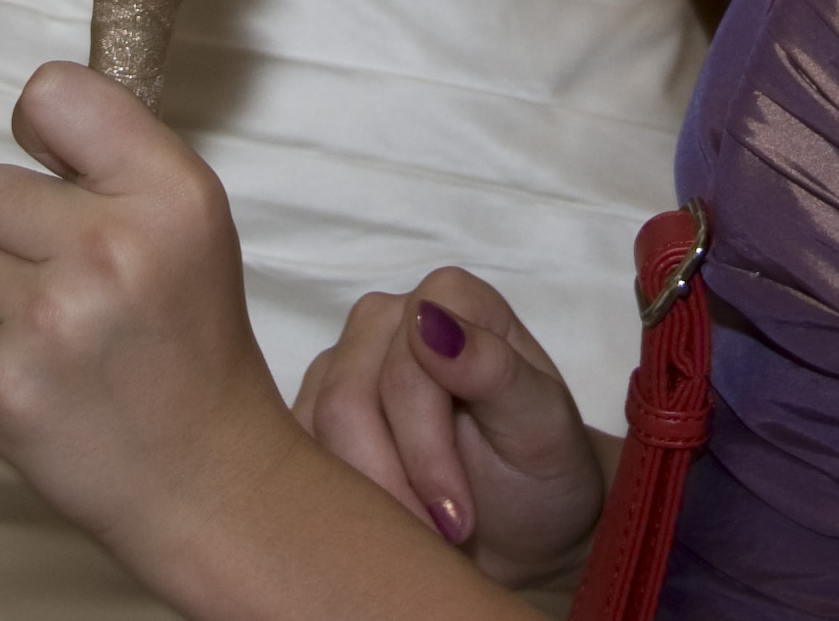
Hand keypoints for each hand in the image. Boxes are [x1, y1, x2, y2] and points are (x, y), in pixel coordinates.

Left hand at [0, 61, 290, 590]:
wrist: (202, 473)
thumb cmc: (190, 334)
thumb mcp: (191, 218)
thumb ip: (117, 158)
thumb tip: (32, 113)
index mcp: (167, 190)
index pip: (51, 94)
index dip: (42, 132)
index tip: (59, 169)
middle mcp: (109, 245)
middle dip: (15, 227)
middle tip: (70, 272)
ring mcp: (50, 319)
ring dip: (1, 295)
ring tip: (63, 330)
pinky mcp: (3, 385)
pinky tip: (46, 376)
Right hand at [296, 271, 606, 591]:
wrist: (527, 523)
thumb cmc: (541, 468)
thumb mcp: (540, 426)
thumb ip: (492, 367)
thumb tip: (428, 318)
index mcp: (448, 298)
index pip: (403, 373)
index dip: (425, 452)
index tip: (459, 517)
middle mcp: (388, 319)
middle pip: (347, 402)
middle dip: (392, 485)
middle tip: (438, 540)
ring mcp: (344, 362)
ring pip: (315, 432)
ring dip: (367, 499)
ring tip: (420, 538)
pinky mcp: (314, 412)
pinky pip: (296, 456)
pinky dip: (338, 504)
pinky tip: (384, 529)